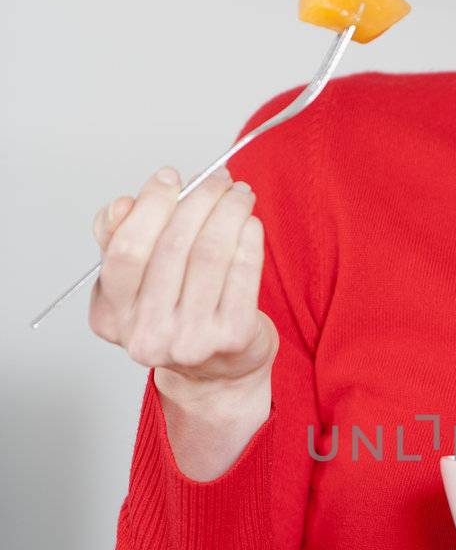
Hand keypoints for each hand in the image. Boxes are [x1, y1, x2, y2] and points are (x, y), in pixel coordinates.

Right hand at [88, 164, 277, 395]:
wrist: (217, 372)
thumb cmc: (175, 315)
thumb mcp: (135, 281)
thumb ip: (119, 240)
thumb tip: (121, 205)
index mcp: (112, 316)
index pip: (126, 250)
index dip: (149, 206)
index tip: (170, 177)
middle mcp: (147, 335)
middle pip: (172, 247)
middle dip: (198, 200)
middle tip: (216, 178)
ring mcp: (190, 341)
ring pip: (210, 254)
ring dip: (228, 212)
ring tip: (238, 194)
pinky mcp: (232, 338)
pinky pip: (244, 273)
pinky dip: (249, 239)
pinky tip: (250, 223)